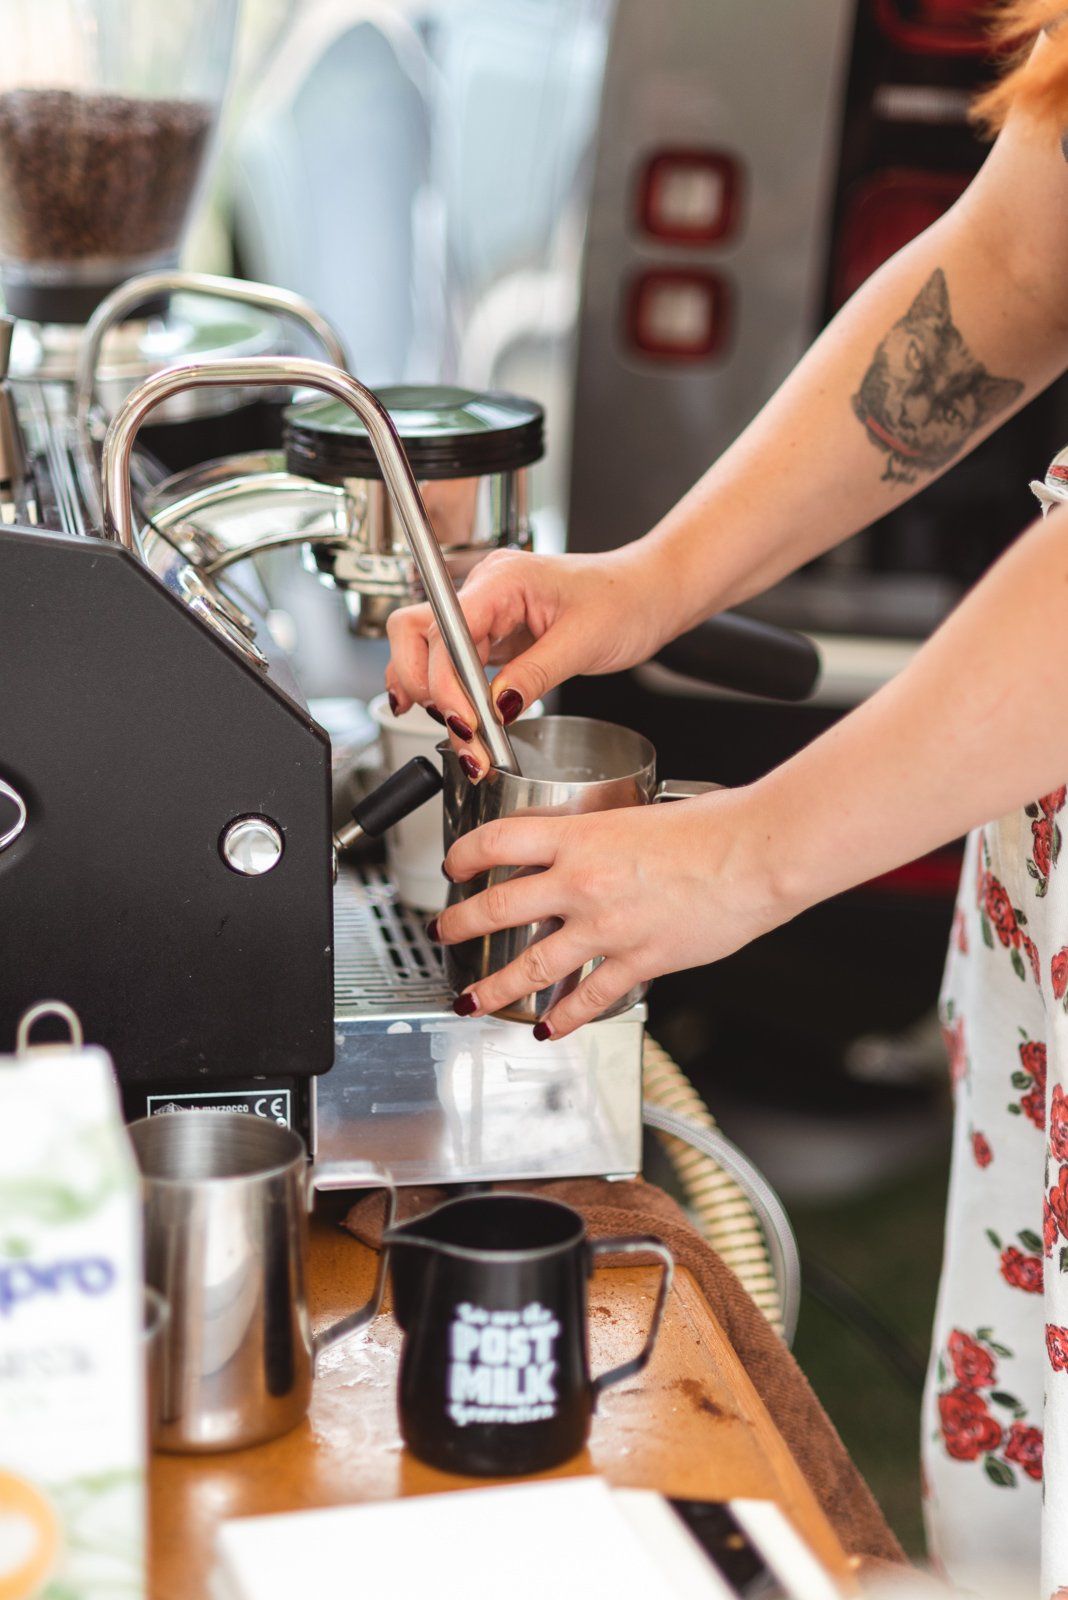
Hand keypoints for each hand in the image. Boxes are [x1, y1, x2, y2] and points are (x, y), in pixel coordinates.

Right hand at [384, 547, 667, 779]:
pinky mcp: (493, 634)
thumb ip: (532, 676)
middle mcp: (483, 590)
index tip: (466, 722)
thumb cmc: (625, 600)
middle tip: (463, 736)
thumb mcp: (582, 642)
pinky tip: (463, 720)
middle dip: (428, 691)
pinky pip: (453, 664)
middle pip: (417, 637)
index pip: (446, 630)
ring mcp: (484, 612)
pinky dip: (452, 695)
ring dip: (435, 697)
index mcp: (502, 579)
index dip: (445, 681)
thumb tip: (494, 710)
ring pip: (427, 653)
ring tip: (466, 738)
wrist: (648, 594)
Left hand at [433, 788, 790, 1037]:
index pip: (497, 842)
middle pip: (496, 907)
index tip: (455, 866)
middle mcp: (582, 882)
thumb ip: (605, 837)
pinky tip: (548, 1027)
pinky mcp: (637, 962)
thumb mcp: (640, 815)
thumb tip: (591, 846)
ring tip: (471, 999)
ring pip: (529, 965)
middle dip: (459, 925)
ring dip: (493, 986)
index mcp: (580, 836)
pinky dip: (564, 1018)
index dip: (464, 855)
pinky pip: (588, 997)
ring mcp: (606, 928)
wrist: (755, 854)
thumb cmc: (714, 828)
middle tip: (443, 934)